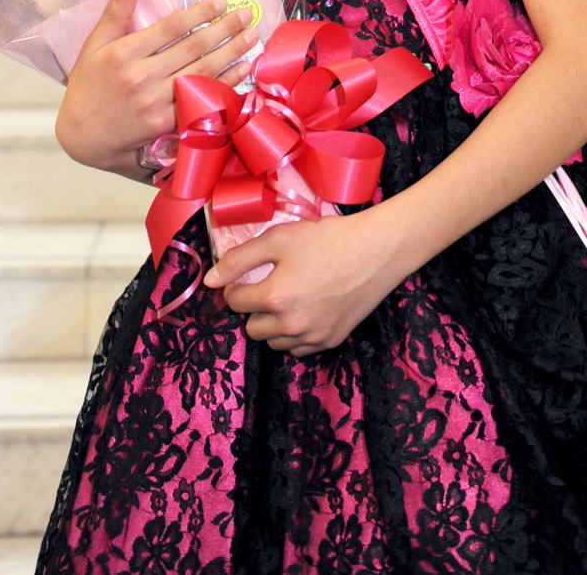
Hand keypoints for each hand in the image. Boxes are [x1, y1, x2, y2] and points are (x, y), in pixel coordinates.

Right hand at [54, 0, 260, 173]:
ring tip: (252, 37)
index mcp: (124, 53)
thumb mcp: (94, 45)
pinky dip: (225, 84)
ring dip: (232, 53)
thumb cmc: (89, 85)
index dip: (199, 13)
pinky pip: (202, 99)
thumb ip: (115, 12)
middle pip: (193, 48)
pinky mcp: (165, 124)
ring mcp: (155, 103)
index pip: (171, 27)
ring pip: (202, 73)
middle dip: (225, 29)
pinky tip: (242, 70)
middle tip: (246, 14)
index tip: (221, 2)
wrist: (82, 135)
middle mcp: (141, 77)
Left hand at [203, 209, 406, 356]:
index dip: (236, 286)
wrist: (377, 250)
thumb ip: (240, 259)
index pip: (235, 302)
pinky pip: (298, 348)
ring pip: (274, 342)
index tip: (247, 276)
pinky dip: (295, 334)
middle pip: (252, 328)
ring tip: (289, 298)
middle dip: (253, 309)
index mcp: (275, 297)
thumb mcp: (280, 238)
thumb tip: (210, 280)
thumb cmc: (328, 238)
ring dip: (272, 325)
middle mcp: (291, 325)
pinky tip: (306, 309)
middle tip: (270, 285)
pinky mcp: (331, 341)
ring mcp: (312, 337)